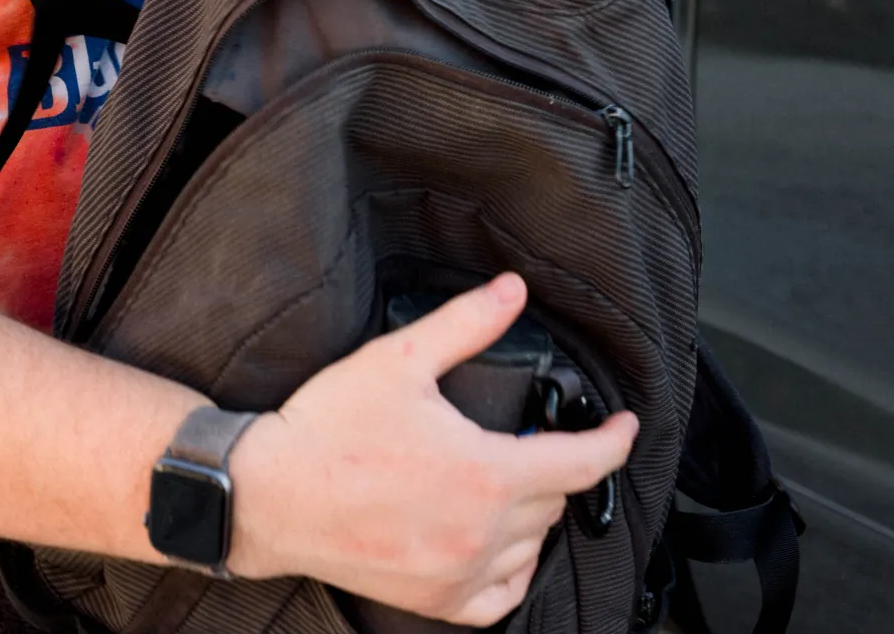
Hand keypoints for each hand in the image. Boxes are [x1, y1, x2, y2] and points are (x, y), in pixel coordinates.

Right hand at [222, 274, 637, 625]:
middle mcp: (484, 533)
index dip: (613, 439)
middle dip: (557, 463)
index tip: (624, 424)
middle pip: (556, 500)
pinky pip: (499, 598)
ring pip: (532, 546)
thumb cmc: (329, 429)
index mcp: (487, 474)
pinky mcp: (433, 601)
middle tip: (534, 434)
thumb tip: (513, 291)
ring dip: (535, 511)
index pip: (582, 463)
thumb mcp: (399, 360)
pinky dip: (511, 571)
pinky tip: (500, 545)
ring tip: (512, 479)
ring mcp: (459, 573)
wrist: (269, 495)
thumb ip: (465, 324)